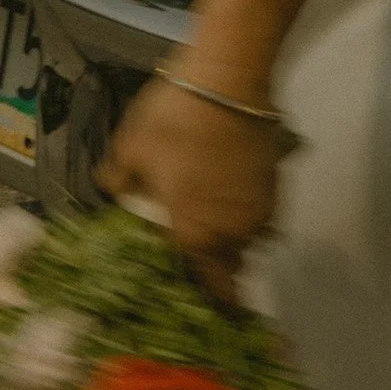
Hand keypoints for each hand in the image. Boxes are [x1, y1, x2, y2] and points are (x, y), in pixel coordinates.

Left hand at [93, 76, 285, 303]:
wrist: (229, 81)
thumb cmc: (173, 120)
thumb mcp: (130, 149)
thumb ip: (119, 180)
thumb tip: (113, 190)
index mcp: (196, 233)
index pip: (213, 287)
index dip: (212, 301)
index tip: (207, 308)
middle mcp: (234, 230)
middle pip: (233, 264)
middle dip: (219, 265)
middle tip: (199, 251)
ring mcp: (261, 207)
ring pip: (251, 238)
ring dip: (235, 236)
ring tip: (214, 217)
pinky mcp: (276, 182)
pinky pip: (262, 212)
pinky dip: (248, 210)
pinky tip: (228, 188)